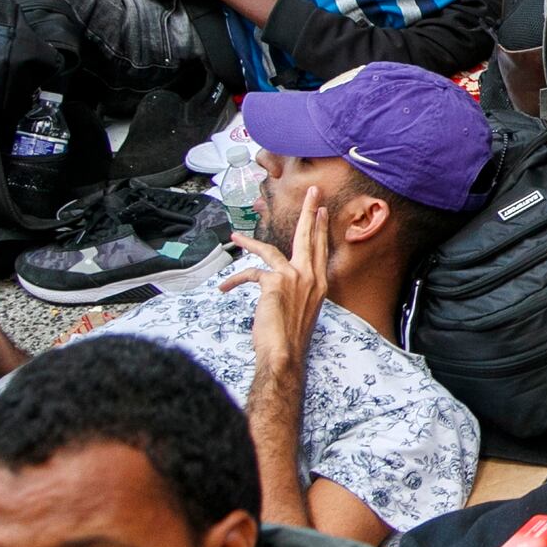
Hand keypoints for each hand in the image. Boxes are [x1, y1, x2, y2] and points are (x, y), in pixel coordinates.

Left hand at [222, 186, 327, 379]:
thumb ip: (299, 290)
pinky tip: (225, 287)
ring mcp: (294, 278)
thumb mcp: (301, 309)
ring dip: (250, 242)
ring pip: (274, 248)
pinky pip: (250, 273)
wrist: (284, 354)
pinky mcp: (274, 282)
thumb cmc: (290, 337)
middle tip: (313, 192)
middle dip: (310, 212)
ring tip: (237, 236)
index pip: (321, 248)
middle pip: (309, 237)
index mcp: (320, 283)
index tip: (321, 210)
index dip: (320, 228)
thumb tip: (286, 281)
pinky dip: (235, 281)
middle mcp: (311, 277)